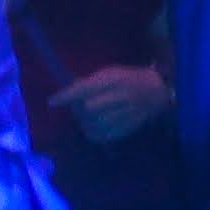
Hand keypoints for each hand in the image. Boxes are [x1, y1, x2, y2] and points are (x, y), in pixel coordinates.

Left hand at [50, 63, 177, 145]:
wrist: (158, 91)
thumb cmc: (129, 78)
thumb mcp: (109, 73)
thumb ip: (90, 83)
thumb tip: (69, 92)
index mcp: (113, 80)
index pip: (85, 89)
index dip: (66, 96)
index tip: (51, 102)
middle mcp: (120, 97)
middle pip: (89, 108)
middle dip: (77, 108)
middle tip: (76, 107)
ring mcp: (126, 115)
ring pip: (95, 124)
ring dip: (84, 122)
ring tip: (85, 116)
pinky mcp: (128, 128)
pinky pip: (104, 136)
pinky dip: (93, 133)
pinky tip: (92, 127)